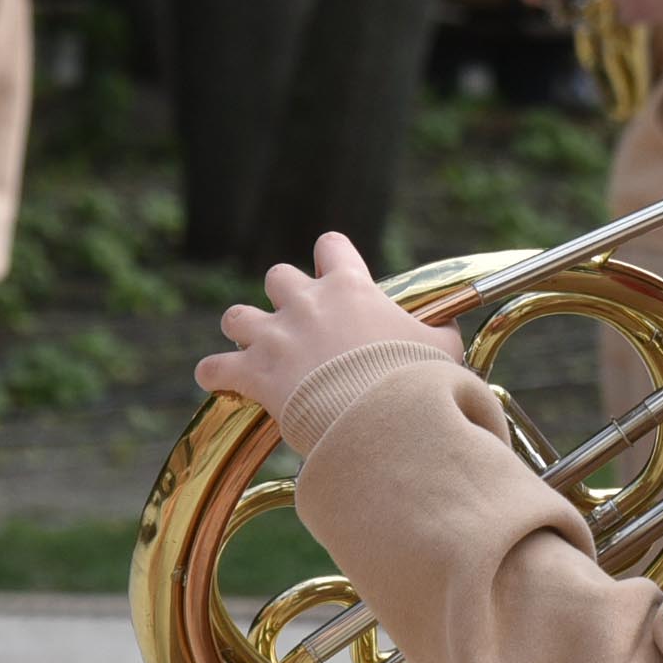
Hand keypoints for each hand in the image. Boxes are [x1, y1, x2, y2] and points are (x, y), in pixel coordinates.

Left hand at [194, 232, 462, 415]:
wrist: (380, 416)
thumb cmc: (415, 379)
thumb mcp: (443, 348)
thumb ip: (440, 332)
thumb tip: (449, 328)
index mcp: (351, 287)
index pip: (332, 245)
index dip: (332, 257)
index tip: (336, 276)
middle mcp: (306, 302)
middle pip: (278, 276)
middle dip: (284, 296)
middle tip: (299, 323)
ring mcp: (276, 335)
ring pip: (236, 315)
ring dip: (244, 330)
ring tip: (255, 348)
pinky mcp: (253, 371)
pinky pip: (214, 368)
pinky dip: (215, 374)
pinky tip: (221, 382)